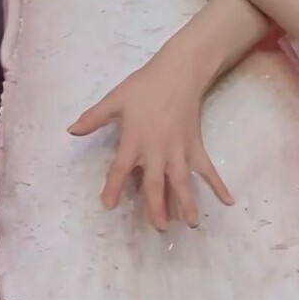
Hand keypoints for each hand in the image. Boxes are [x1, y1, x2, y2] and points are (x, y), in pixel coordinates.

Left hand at [67, 48, 234, 231]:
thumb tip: (70, 131)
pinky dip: (218, 184)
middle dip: (156, 206)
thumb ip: (93, 118)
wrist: (178, 72)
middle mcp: (157, 150)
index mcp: (135, 140)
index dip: (113, 187)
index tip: (108, 206)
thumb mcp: (114, 100)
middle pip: (156, 183)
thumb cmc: (144, 86)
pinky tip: (227, 201)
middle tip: (158, 227)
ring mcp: (179, 150)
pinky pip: (207, 169)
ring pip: (183, 181)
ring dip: (187, 203)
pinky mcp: (195, 146)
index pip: (120, 168)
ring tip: (190, 224)